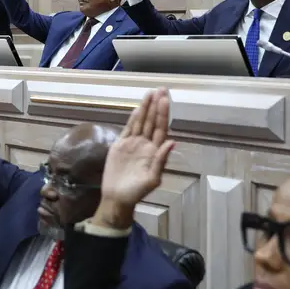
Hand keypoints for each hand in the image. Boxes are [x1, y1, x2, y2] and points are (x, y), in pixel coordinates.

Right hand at [92, 89, 175, 229]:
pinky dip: (132, 119)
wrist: (117, 199)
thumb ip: (161, 160)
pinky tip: (137, 109)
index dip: (163, 114)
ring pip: (141, 122)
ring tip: (149, 93)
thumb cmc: (136, 192)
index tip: (166, 99)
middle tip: (160, 89)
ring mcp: (133, 144)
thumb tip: (173, 142)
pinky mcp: (120, 146)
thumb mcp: (152, 179)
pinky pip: (128, 129)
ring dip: (145, 108)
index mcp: (155, 151)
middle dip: (156, 105)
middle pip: (152, 121)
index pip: (161, 128)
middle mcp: (145, 145)